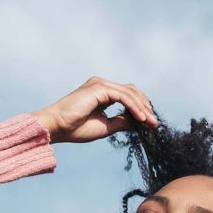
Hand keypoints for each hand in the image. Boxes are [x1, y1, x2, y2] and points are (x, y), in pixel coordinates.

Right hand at [32, 76, 157, 143]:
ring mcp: (100, 84)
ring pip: (129, 93)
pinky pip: (123, 97)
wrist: (57, 127)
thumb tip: (137, 122)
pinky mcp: (99, 88)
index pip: (128, 95)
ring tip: (150, 122)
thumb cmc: (75, 128)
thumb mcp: (105, 126)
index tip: (150, 123)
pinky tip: (141, 119)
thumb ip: (121, 122)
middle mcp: (101, 85)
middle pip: (132, 91)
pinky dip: (134, 107)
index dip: (141, 107)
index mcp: (102, 93)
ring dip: (142, 108)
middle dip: (145, 107)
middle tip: (154, 123)